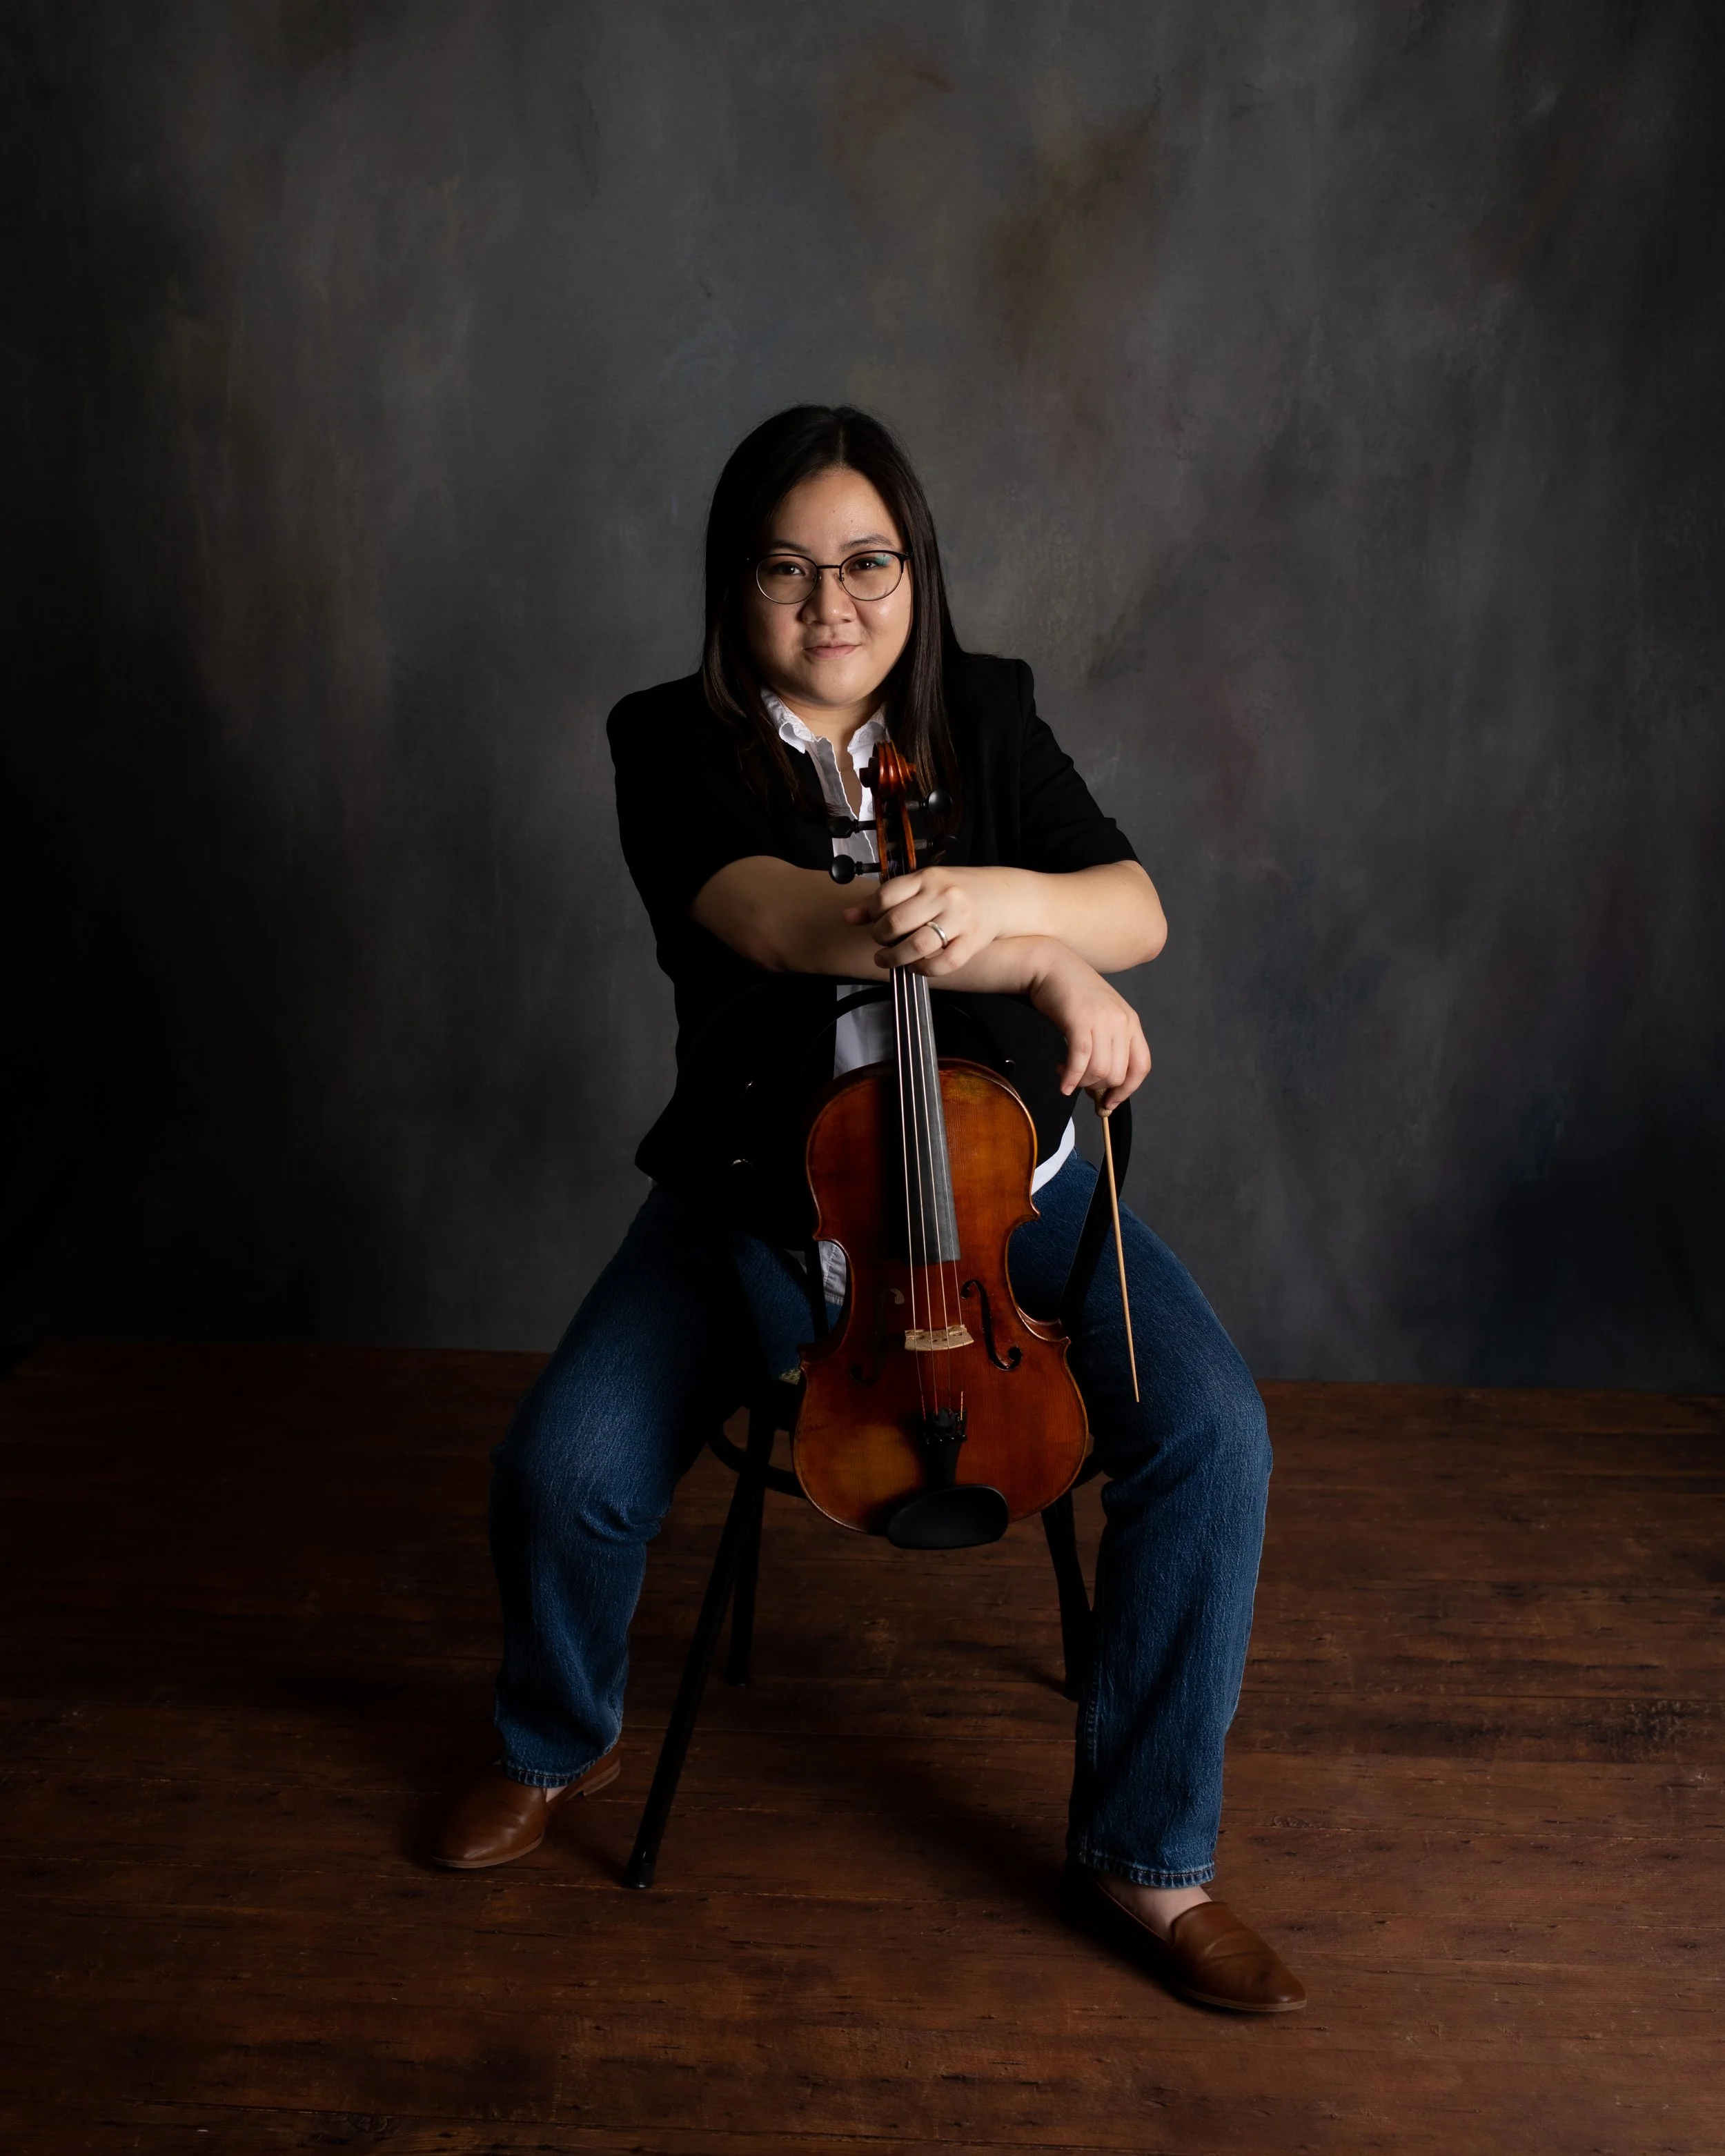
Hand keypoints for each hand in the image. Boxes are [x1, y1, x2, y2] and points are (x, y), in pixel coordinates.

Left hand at [842, 865, 1004, 975]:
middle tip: (881, 943)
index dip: (872, 915)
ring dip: (895, 958)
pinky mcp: (973, 942)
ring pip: (917, 945)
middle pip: (897, 922)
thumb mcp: (922, 885)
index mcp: (927, 877)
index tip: (874, 922)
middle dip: (880, 938)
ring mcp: (960, 919)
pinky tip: (915, 966)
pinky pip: (942, 964)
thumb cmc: (957, 891)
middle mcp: (943, 896)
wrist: (1002, 895)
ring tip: (887, 960)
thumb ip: (886, 899)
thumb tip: (848, 917)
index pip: (886, 896)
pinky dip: (923, 970)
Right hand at [1025, 944, 1151, 1110]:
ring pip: (1100, 1070)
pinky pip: (1080, 1060)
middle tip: (1079, 1084)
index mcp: (1131, 1022)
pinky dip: (1071, 1078)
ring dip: (1082, 1082)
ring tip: (1066, 1075)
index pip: (1141, 1066)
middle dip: (1097, 1087)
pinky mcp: (1080, 1020)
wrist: (1051, 965)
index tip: (1109, 1103)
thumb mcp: (1101, 1017)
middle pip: (1118, 1073)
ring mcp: (1102, 1020)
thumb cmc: (1072, 994)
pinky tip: (1062, 1082)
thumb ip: (1107, 1044)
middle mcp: (1122, 1021)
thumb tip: (1102, 1083)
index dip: (1127, 1091)